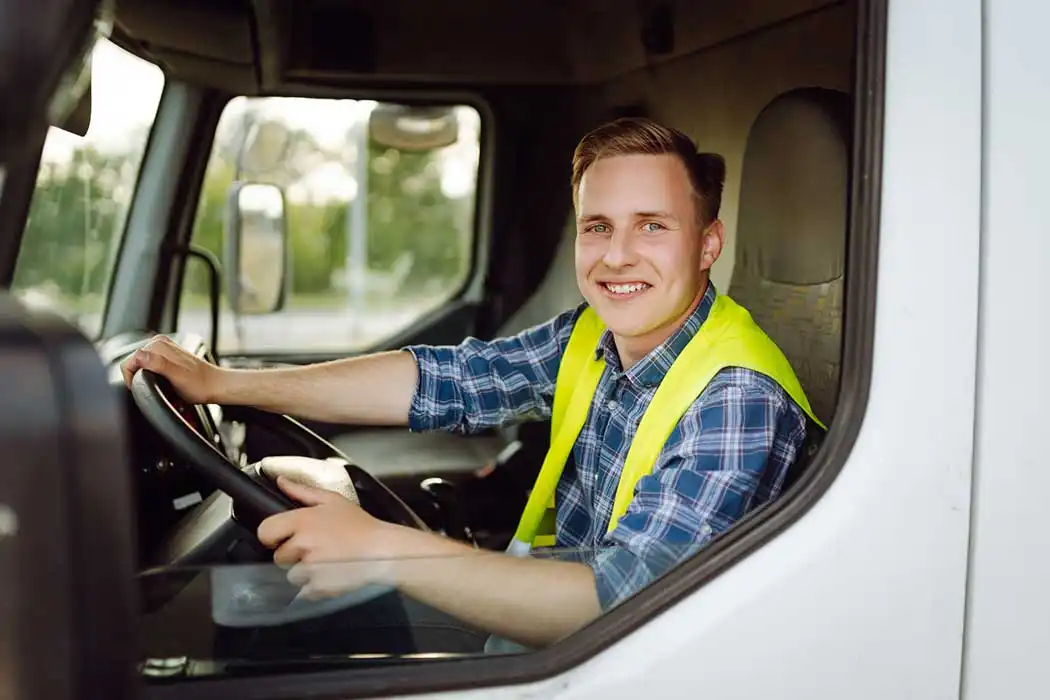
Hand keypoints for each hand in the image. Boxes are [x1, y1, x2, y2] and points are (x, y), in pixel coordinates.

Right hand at [120, 335, 221, 403]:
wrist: (214, 384)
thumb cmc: (198, 385)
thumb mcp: (176, 377)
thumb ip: (158, 364)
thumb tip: (140, 355)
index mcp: (158, 345)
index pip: (129, 360)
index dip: (130, 378)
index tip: (141, 388)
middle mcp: (159, 342)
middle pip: (133, 362)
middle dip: (138, 377)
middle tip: (155, 387)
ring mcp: (163, 347)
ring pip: (140, 363)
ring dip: (145, 375)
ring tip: (161, 384)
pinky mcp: (166, 353)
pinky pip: (149, 363)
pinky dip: (152, 373)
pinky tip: (163, 380)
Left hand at [257, 477, 394, 598]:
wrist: (383, 551)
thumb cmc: (360, 525)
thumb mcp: (333, 501)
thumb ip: (302, 491)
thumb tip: (280, 481)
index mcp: (303, 520)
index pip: (265, 531)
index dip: (273, 536)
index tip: (284, 538)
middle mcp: (303, 545)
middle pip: (279, 557)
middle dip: (293, 555)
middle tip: (316, 549)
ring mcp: (310, 569)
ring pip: (291, 576)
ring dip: (304, 572)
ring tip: (326, 563)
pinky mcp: (318, 588)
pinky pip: (304, 591)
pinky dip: (314, 587)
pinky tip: (331, 575)